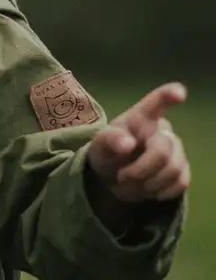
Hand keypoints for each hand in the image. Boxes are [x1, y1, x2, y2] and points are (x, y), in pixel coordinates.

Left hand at [86, 83, 189, 223]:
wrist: (115, 176)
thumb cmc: (107, 152)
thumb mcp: (99, 145)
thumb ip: (111, 141)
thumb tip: (128, 143)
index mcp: (140, 118)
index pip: (156, 103)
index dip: (168, 96)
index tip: (179, 91)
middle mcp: (163, 131)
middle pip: (163, 151)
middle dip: (141, 170)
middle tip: (121, 177)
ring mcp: (177, 150)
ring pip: (174, 170)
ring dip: (148, 183)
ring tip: (130, 183)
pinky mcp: (183, 170)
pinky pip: (180, 184)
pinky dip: (160, 191)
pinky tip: (146, 188)